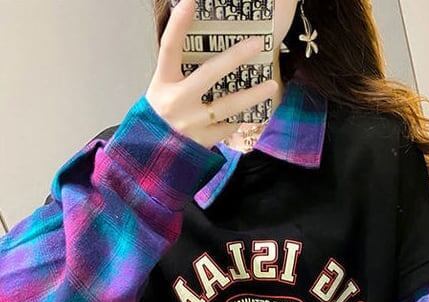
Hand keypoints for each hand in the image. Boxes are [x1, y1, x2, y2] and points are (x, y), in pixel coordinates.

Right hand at [145, 0, 277, 147]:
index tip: (191, 2)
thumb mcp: (162, 91)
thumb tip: (205, 49)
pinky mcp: (203, 140)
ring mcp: (192, 122)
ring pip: (228, 106)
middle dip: (235, 57)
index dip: (178, 25)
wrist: (153, 157)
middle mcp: (177, 101)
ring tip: (272, 85)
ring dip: (252, 95)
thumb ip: (179, 73)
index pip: (169, 49)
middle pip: (209, 74)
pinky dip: (237, 119)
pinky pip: (228, 126)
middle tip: (257, 44)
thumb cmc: (160, 117)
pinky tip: (245, 114)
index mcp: (163, 83)